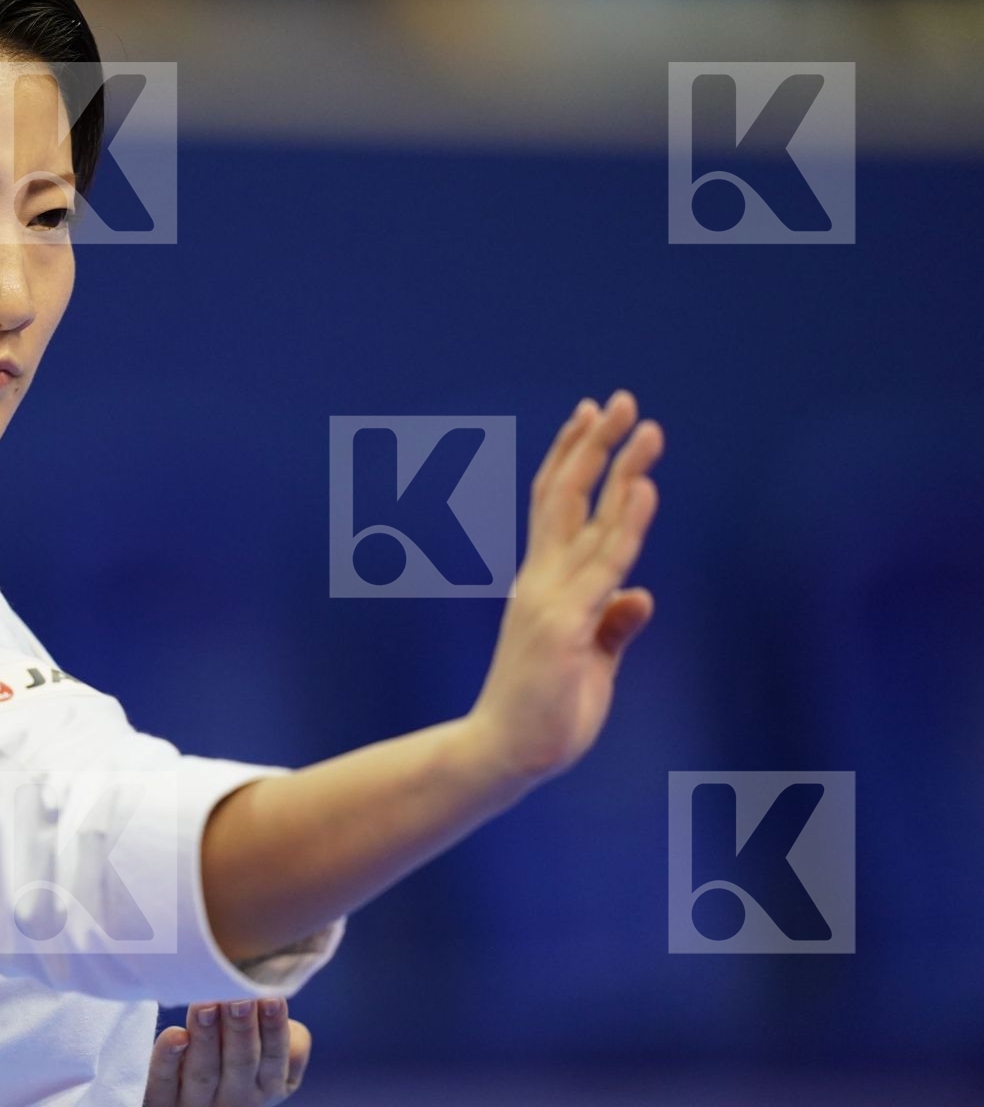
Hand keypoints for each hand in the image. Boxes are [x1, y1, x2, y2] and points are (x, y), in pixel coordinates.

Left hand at [142, 998, 309, 1106]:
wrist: (191, 1098)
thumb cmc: (235, 1062)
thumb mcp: (266, 1057)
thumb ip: (280, 1034)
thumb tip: (273, 996)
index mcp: (268, 1087)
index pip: (274, 1059)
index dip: (274, 1029)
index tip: (272, 998)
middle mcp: (236, 1101)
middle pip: (241, 1065)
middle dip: (241, 1030)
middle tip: (239, 999)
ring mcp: (196, 1104)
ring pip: (203, 1073)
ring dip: (206, 1038)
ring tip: (207, 1005)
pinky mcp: (162, 1102)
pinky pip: (163, 1082)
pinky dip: (168, 1058)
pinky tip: (175, 1034)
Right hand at [468, 389, 664, 783]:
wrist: (507, 755)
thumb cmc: (545, 713)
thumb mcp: (589, 662)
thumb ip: (612, 625)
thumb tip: (639, 596)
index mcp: (544, 586)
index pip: (554, 507)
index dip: (571, 459)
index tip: (590, 417)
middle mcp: (543, 582)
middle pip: (565, 496)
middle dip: (593, 444)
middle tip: (618, 398)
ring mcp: (551, 600)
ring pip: (588, 519)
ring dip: (620, 469)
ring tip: (646, 426)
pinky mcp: (565, 625)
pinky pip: (603, 564)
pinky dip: (625, 524)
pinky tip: (643, 489)